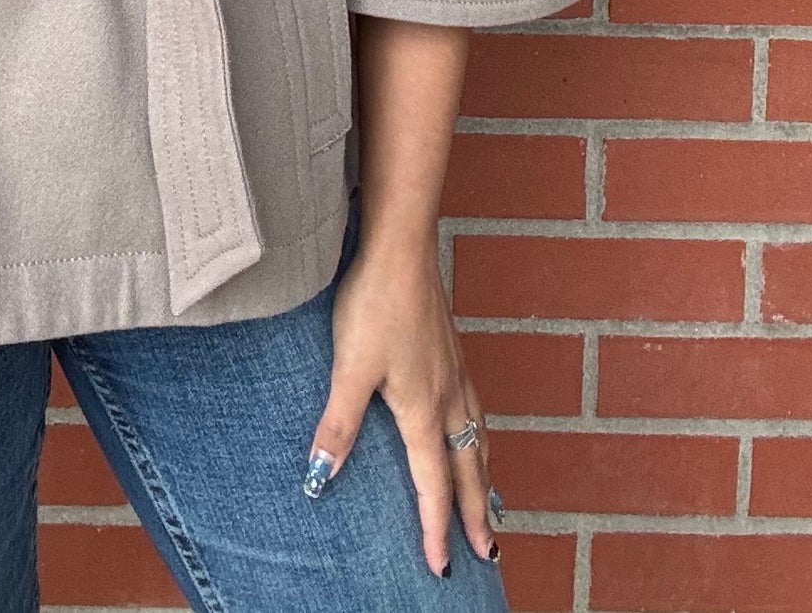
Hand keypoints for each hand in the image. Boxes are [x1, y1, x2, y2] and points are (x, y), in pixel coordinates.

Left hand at [303, 229, 498, 577]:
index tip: (443, 566)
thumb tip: (320, 479)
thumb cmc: (374, 304)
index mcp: (424, 410)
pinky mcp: (451, 348)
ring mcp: (455, 371)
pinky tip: (472, 425)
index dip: (436, 528)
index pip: (433, 484)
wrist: (402, 245)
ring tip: (492, 500)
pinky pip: (475, 408)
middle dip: (477, 514)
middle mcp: (449, 397)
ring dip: (485, 475)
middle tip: (489, 551)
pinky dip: (481, 435)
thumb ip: (338, 425)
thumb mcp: (348, 367)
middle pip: (469, 469)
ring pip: (479, 437)